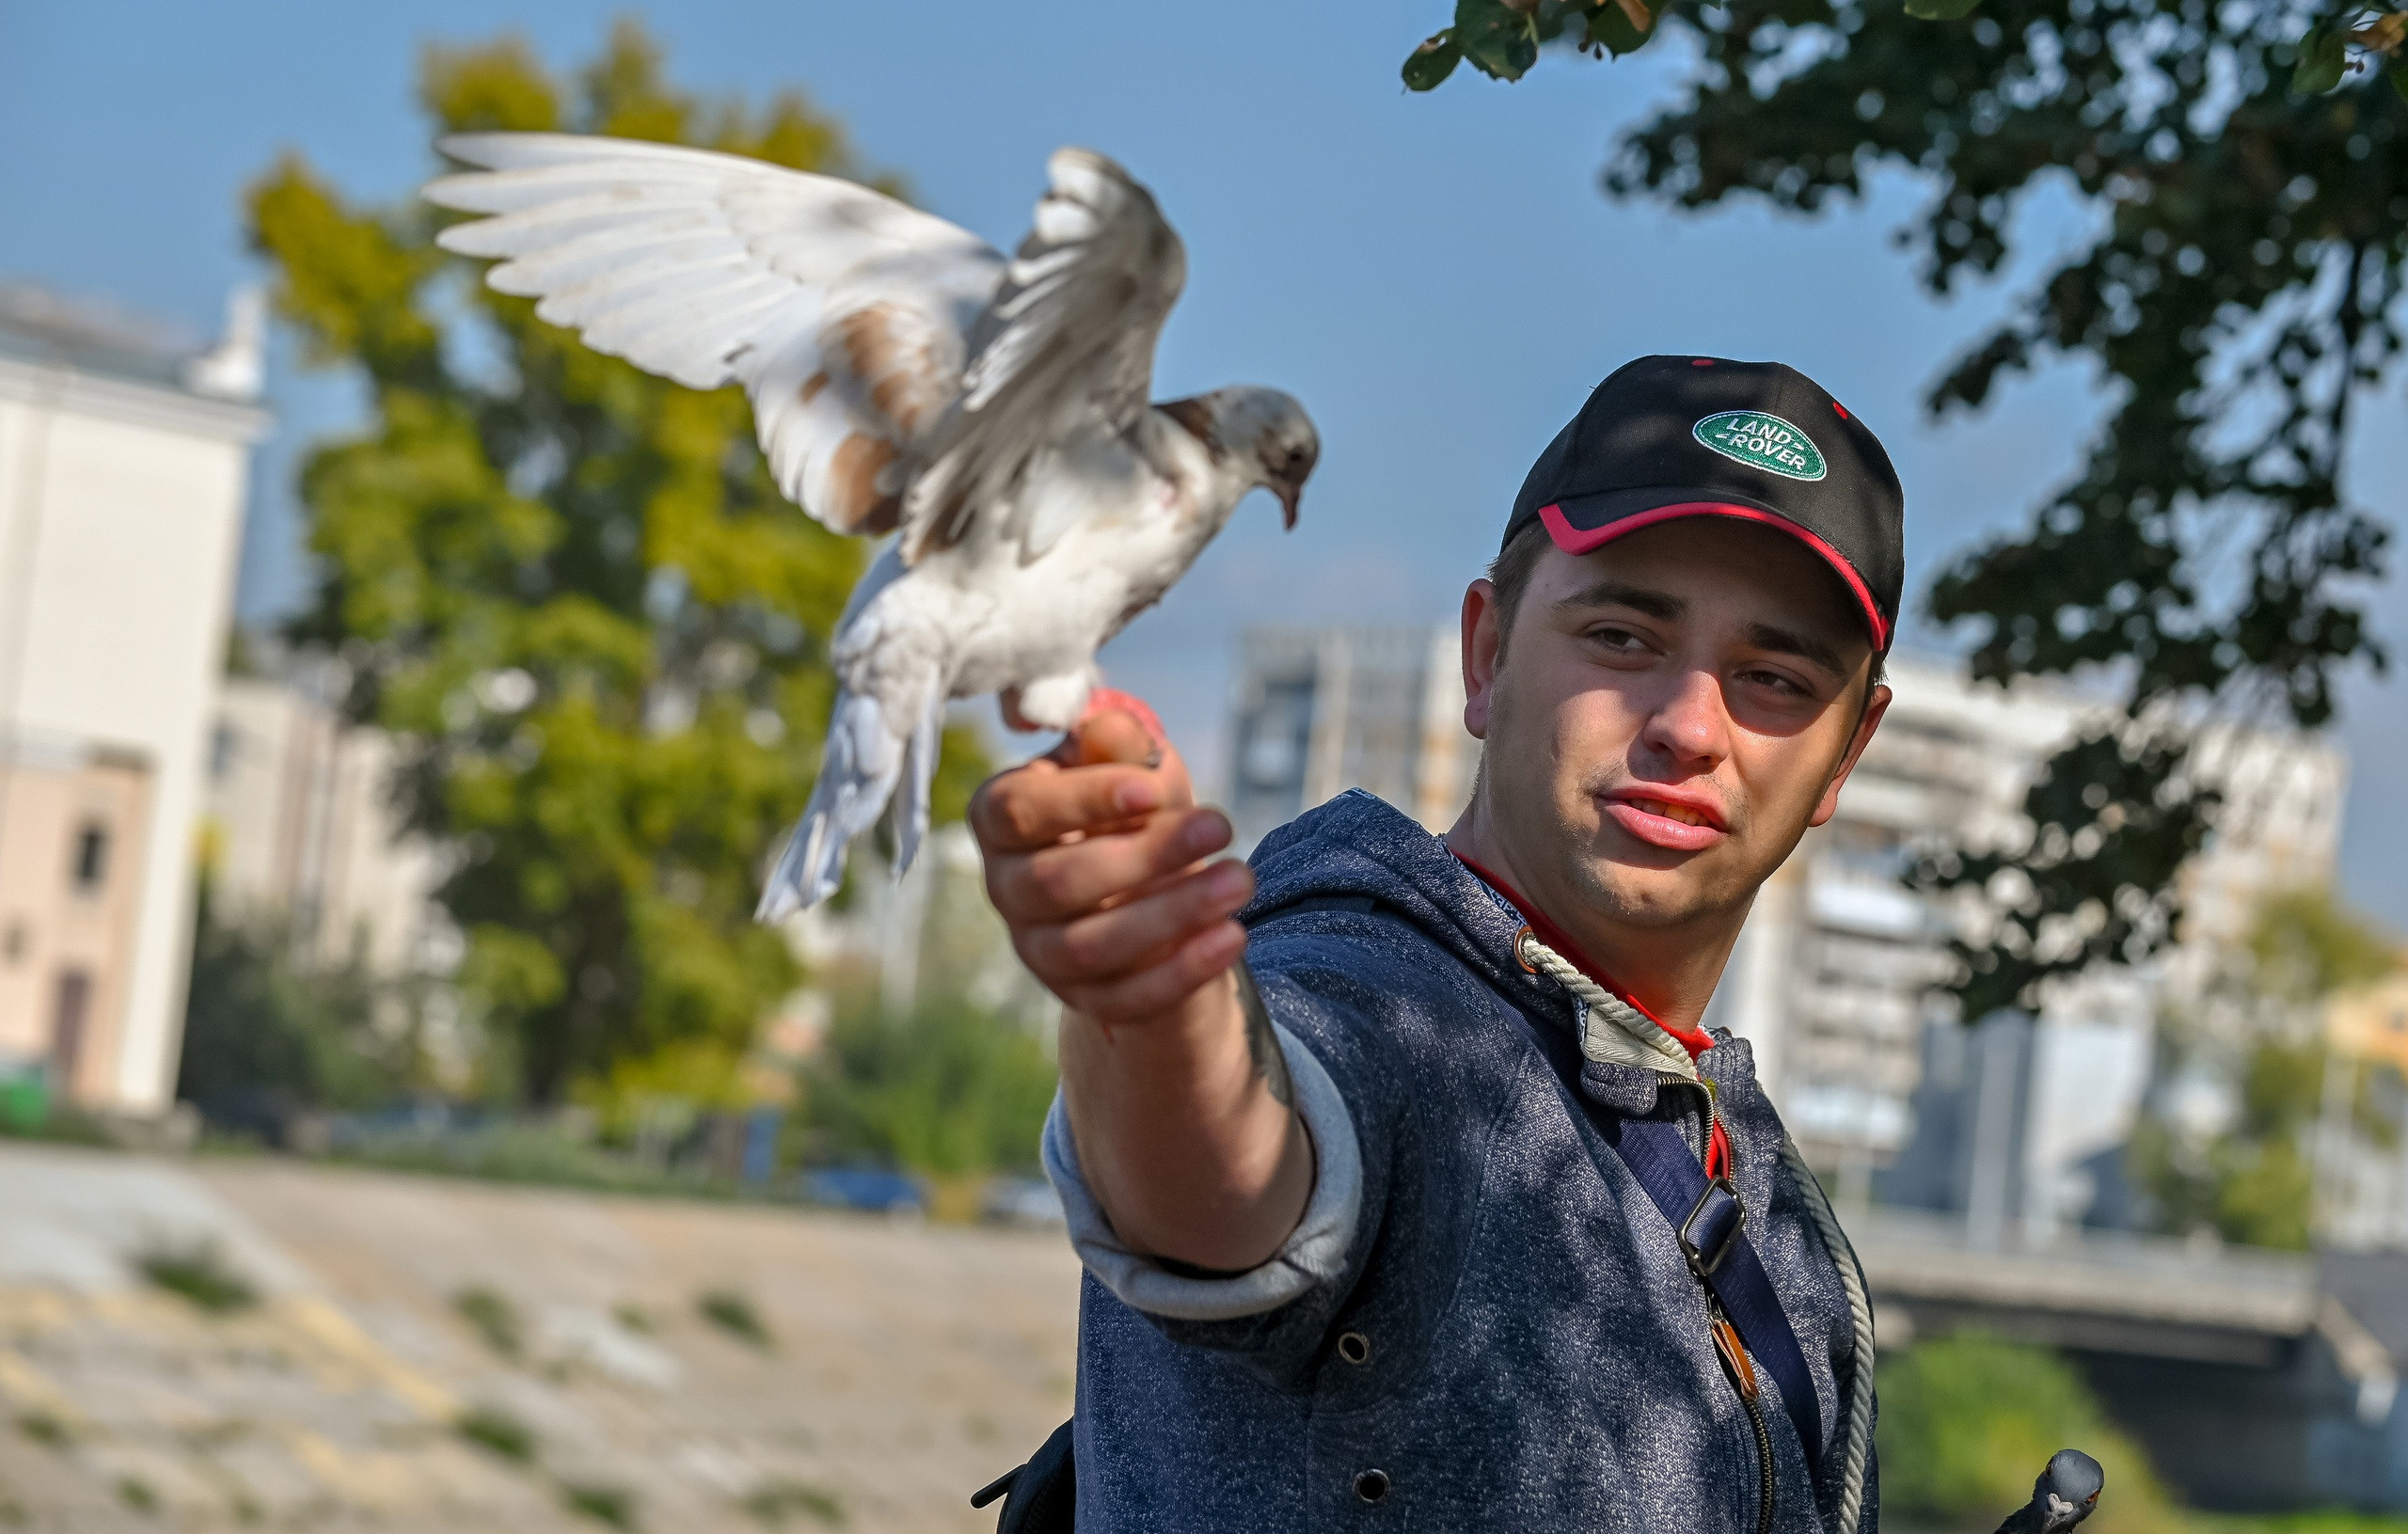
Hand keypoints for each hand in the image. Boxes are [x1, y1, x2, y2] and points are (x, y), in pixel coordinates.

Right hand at [971, 696, 1309, 1271]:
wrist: (1150, 879)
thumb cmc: (1132, 805)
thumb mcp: (1130, 763)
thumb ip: (1117, 742)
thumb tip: (1108, 730)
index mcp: (1002, 819)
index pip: (1019, 812)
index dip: (1082, 801)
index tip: (1152, 790)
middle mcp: (1006, 888)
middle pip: (1056, 883)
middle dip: (1144, 857)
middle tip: (1221, 825)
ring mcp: (1037, 950)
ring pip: (1088, 947)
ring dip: (1170, 915)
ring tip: (1240, 881)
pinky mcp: (1081, 996)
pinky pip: (1123, 1000)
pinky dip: (1181, 972)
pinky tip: (1232, 937)